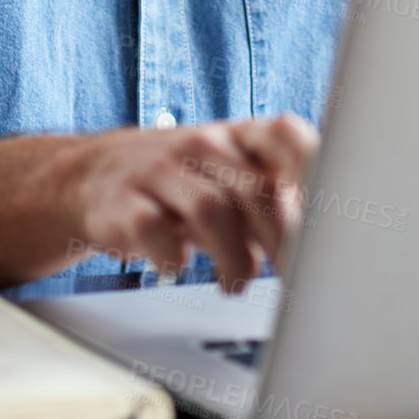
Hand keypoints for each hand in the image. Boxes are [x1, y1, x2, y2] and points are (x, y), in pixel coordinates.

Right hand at [57, 114, 318, 291]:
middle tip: (290, 275)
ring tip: (236, 284)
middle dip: (280, 239)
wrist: (88, 177)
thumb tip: (326, 241)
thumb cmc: (178, 184)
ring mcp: (158, 170)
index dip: (312, 170)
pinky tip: (179, 268)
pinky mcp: (122, 202)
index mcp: (235, 137)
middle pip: (254, 187)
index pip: (284, 135)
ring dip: (233, 258)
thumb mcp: (227, 183)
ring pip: (210, 209)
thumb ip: (273, 203)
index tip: (330, 213)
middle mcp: (200, 145)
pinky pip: (154, 229)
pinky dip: (174, 257)